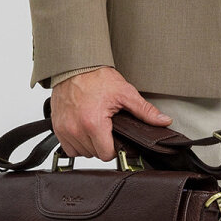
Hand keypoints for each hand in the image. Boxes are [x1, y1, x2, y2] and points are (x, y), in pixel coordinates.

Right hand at [51, 66, 172, 160]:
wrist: (75, 66)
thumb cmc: (96, 77)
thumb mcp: (125, 93)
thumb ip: (144, 111)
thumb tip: (163, 121)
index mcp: (93, 123)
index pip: (107, 155)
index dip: (116, 148)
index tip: (116, 137)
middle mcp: (76, 129)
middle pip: (95, 154)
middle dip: (103, 145)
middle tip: (107, 128)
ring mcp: (64, 129)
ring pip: (82, 153)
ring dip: (90, 145)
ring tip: (96, 127)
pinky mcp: (57, 127)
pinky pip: (68, 148)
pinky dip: (76, 143)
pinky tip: (84, 131)